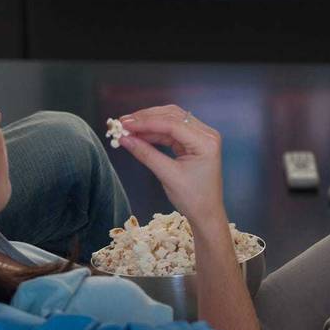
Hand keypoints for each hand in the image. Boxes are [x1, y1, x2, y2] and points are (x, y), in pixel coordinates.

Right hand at [118, 105, 225, 223]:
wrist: (206, 213)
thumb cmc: (192, 198)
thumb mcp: (168, 175)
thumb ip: (146, 154)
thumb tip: (124, 139)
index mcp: (205, 141)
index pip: (172, 124)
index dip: (146, 122)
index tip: (125, 124)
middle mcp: (206, 133)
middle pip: (172, 116)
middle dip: (146, 118)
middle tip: (123, 122)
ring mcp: (200, 136)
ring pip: (171, 120)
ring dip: (149, 123)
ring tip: (128, 128)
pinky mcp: (193, 141)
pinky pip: (171, 131)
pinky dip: (154, 132)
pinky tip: (139, 134)